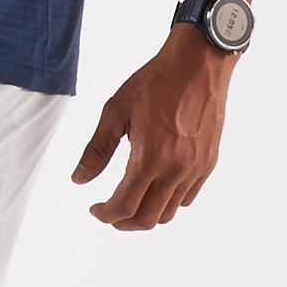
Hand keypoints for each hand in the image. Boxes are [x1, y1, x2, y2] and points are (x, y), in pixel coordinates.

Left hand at [72, 24, 233, 228]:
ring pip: (169, 212)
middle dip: (123, 222)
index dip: (105, 215)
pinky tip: (155, 187)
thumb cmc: (155, 82)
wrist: (199, 64)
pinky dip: (168, 201)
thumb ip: (97, 150)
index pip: (124, 207)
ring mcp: (195, 169)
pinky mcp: (208, 162)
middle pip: (147, 219)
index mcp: (149, 159)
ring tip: (131, 200)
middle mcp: (176, 170)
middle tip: (109, 212)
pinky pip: (187, 197)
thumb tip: (78, 180)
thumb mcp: (116, 111)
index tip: (94, 209)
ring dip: (146, 214)